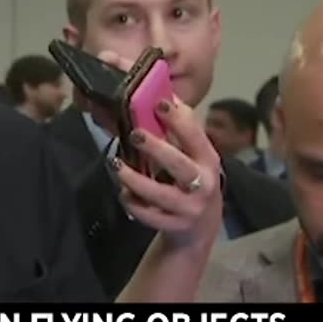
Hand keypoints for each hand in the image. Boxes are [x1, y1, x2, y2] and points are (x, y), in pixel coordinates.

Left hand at [96, 51, 222, 249]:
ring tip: (115, 164)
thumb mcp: (193, 157)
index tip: (160, 103)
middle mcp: (203, 183)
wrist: (200, 229)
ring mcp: (189, 208)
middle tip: (134, 133)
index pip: (196, 136)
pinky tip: (123, 193)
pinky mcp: (174, 226)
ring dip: (135, 179)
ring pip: (160, 194)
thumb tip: (160, 92)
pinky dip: (133, 203)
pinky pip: (149, 215)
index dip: (179, 119)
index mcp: (207, 159)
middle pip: (179, 165)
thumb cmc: (192, 181)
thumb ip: (177, 131)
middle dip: (156, 148)